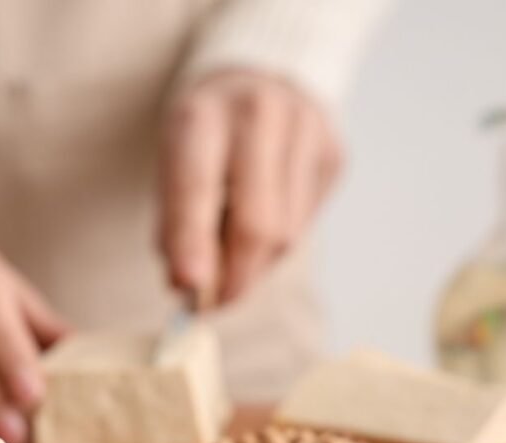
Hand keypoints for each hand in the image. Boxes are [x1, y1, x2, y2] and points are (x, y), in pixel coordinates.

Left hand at [158, 68, 341, 304]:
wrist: (259, 76)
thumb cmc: (204, 134)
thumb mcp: (171, 163)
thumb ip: (174, 223)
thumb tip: (187, 286)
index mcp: (204, 114)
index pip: (197, 188)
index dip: (192, 243)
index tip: (186, 288)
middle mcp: (260, 114)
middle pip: (255, 222)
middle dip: (232, 276)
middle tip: (212, 303)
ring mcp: (307, 131)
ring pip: (286, 233)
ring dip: (254, 266)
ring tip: (230, 264)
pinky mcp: (334, 152)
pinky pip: (305, 223)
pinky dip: (277, 243)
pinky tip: (260, 228)